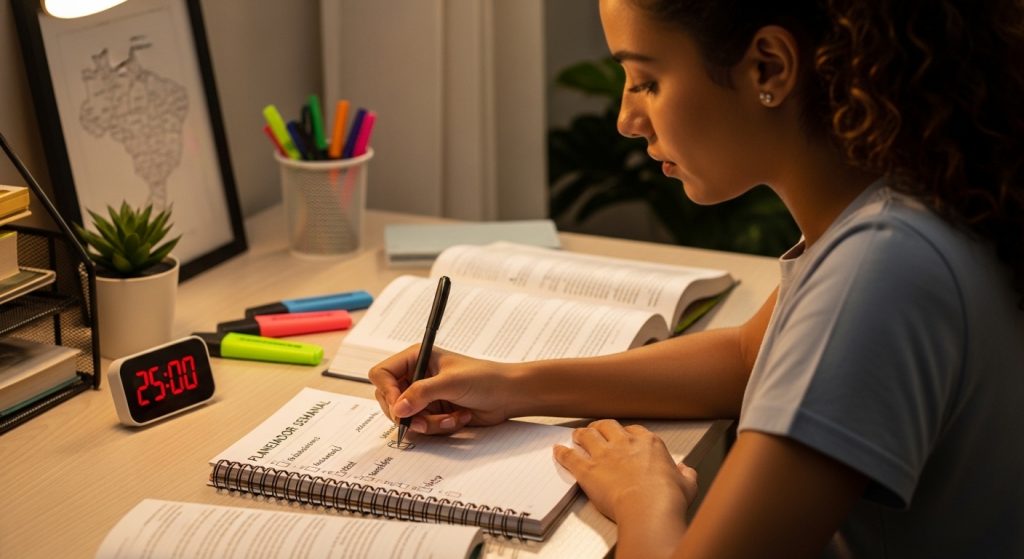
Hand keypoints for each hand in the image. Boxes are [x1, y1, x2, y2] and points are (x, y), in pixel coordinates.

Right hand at [369, 345, 515, 434]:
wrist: (508, 396)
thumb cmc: (485, 378)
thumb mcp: (451, 382)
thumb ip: (421, 394)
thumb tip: (397, 409)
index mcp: (416, 358)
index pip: (382, 374)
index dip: (386, 392)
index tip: (400, 408)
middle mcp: (416, 376)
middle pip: (389, 400)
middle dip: (409, 415)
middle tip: (424, 422)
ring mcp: (424, 396)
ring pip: (406, 418)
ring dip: (428, 423)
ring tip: (451, 418)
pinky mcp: (433, 413)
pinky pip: (422, 427)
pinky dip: (438, 427)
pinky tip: (458, 418)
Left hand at [554, 420, 697, 522]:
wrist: (649, 508)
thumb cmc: (667, 498)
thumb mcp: (687, 484)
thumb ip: (685, 474)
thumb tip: (686, 471)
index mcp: (648, 443)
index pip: (633, 429)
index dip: (626, 432)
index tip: (624, 436)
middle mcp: (624, 443)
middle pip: (607, 426)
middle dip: (600, 426)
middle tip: (596, 429)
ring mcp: (604, 454)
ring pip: (586, 435)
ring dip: (580, 434)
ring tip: (576, 434)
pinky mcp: (588, 470)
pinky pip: (570, 456)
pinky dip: (562, 453)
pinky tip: (558, 450)